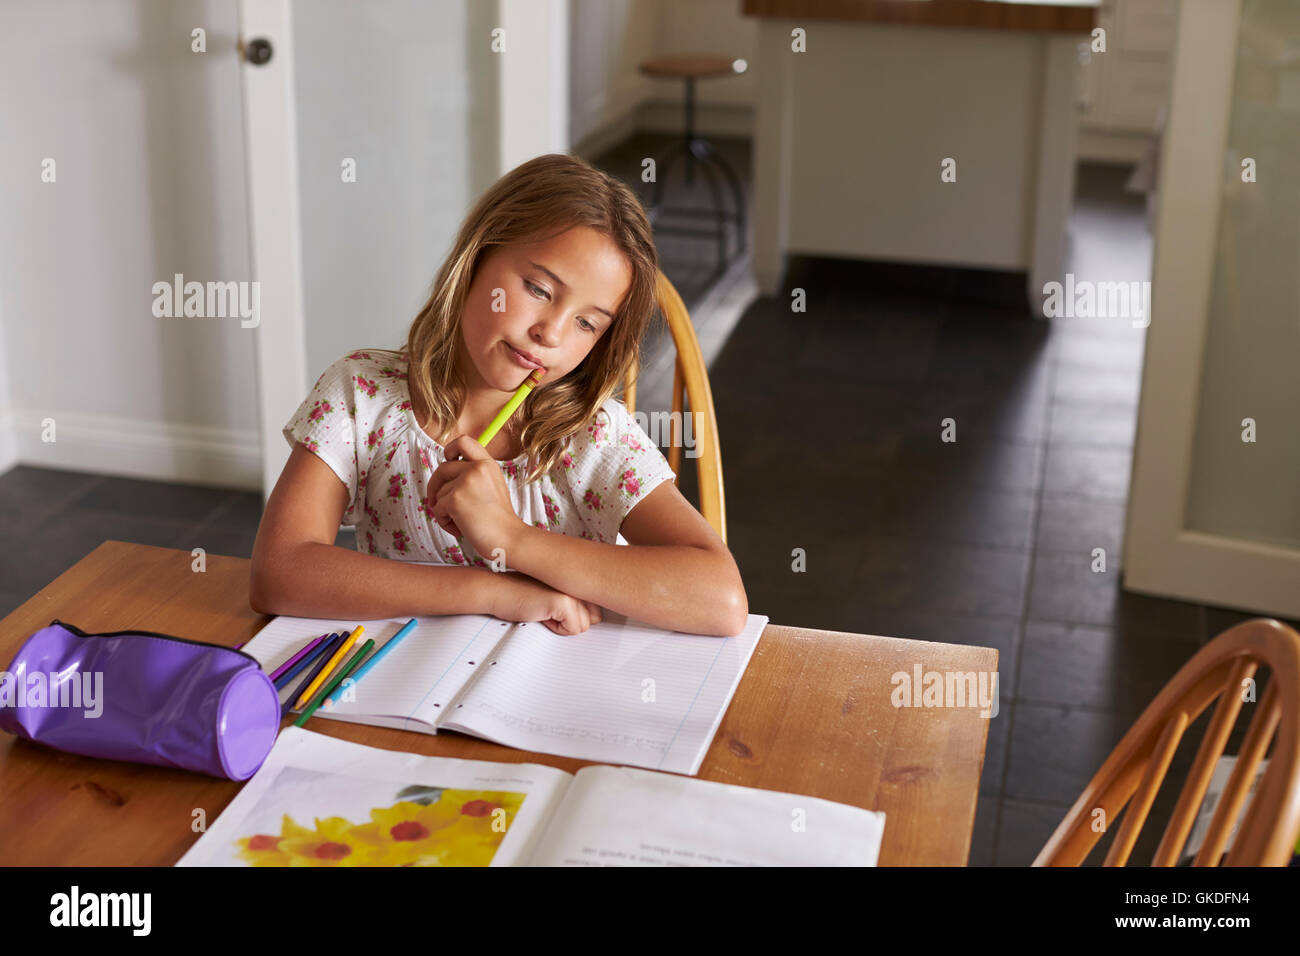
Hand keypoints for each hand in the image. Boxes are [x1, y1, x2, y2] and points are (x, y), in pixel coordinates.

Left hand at [426, 435, 525, 558]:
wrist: (508, 538)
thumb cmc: (499, 520)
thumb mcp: (492, 487)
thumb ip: (473, 476)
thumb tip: (443, 477)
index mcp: (488, 464)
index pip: (463, 441)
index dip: (450, 449)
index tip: (448, 461)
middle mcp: (477, 468)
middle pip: (442, 468)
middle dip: (435, 486)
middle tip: (438, 502)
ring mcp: (465, 482)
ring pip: (439, 492)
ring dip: (443, 510)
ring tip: (461, 522)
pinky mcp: (454, 499)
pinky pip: (437, 508)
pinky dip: (444, 521)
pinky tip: (459, 528)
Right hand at [490, 571, 603, 635]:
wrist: (496, 590)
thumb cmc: (521, 594)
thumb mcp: (555, 595)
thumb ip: (577, 601)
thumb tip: (596, 618)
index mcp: (579, 576)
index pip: (597, 609)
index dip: (577, 616)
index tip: (558, 607)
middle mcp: (579, 580)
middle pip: (593, 619)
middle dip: (572, 622)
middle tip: (550, 609)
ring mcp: (573, 590)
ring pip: (583, 626)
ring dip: (562, 625)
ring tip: (544, 609)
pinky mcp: (563, 601)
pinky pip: (572, 629)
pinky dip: (556, 628)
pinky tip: (541, 613)